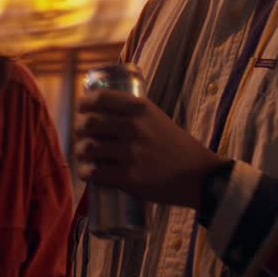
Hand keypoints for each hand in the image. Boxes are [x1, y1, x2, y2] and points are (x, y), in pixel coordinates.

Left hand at [73, 89, 226, 208]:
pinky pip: (96, 173)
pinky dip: (86, 173)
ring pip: (89, 148)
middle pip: (89, 123)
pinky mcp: (129, 177)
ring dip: (80, 151)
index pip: (100, 99)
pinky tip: (86, 172)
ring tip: (81, 153)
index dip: (84, 103)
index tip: (81, 108)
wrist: (199, 175)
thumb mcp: (156, 118)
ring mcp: (131, 153)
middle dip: (78, 128)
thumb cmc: (175, 146)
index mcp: (140, 108)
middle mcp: (133, 127)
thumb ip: (133, 114)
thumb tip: (101, 110)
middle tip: (79, 134)